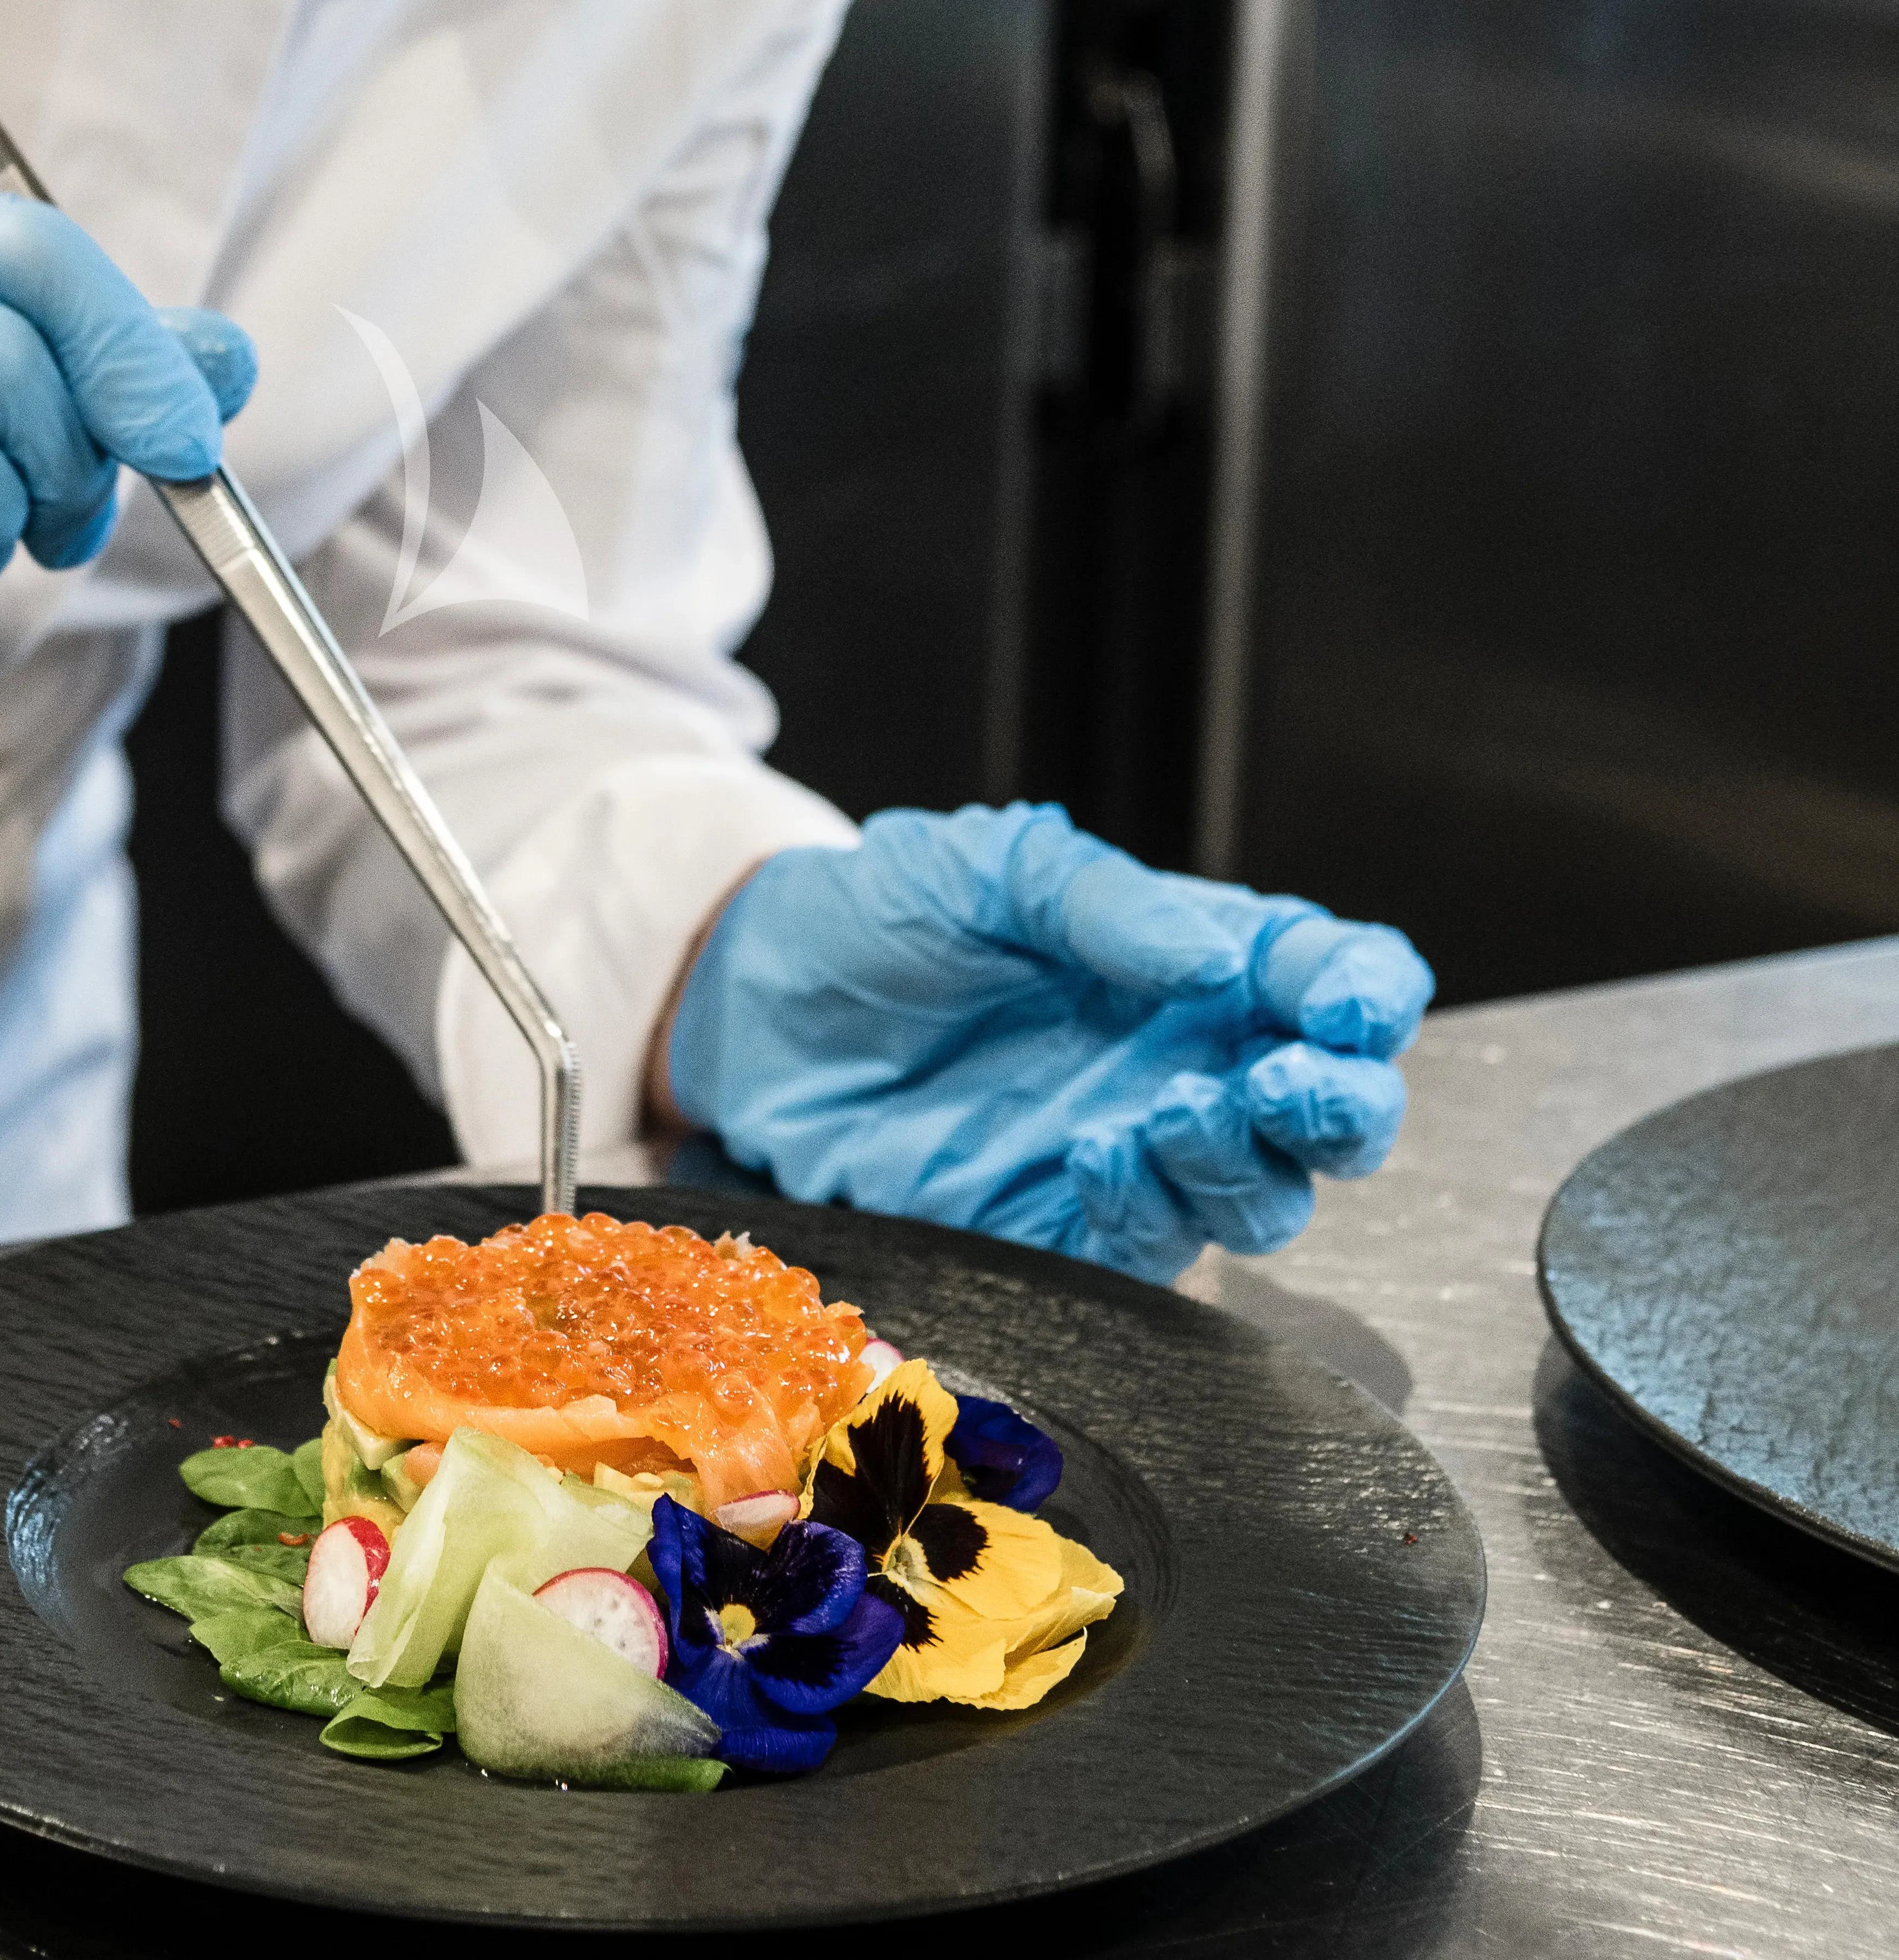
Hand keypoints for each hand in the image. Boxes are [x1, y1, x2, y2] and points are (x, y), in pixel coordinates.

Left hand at [667, 803, 1429, 1280]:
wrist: (755, 1007)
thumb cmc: (878, 915)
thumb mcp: (989, 870)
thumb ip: (1103, 904)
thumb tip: (1222, 961)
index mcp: (1190, 961)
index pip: (1326, 979)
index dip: (1364, 995)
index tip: (1350, 1006)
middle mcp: (1182, 1061)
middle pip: (1327, 1110)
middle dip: (1342, 1105)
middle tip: (1293, 1082)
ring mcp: (1129, 1150)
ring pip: (1260, 1195)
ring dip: (1249, 1164)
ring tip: (1178, 1110)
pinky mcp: (1060, 1225)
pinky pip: (1151, 1249)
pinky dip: (1151, 1210)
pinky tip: (1102, 1156)